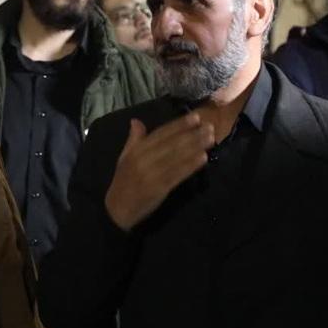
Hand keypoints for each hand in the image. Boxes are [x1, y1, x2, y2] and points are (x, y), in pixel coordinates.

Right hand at [104, 113, 214, 230]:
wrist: (117, 210)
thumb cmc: (123, 182)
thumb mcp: (124, 158)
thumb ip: (133, 140)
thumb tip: (136, 121)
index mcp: (136, 151)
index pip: (160, 134)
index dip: (178, 125)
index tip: (195, 117)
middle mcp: (144, 159)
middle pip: (171, 144)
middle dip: (192, 134)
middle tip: (210, 127)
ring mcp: (152, 174)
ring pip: (177, 157)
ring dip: (195, 147)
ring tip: (211, 139)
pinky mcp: (159, 188)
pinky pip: (178, 174)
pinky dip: (191, 165)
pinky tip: (203, 158)